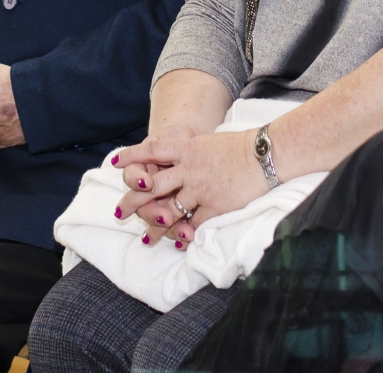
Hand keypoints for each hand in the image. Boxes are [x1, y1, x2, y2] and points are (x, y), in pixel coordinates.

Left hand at [114, 129, 270, 248]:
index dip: (133, 156)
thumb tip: (181, 158)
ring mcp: (200, 188)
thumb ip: (192, 152)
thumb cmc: (243, 145)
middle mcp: (188, 168)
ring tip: (146, 239)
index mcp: (187, 147)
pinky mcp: (214, 205)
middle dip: (133, 201)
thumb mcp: (210, 142)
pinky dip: (186, 233)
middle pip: (152, 185)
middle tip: (119, 213)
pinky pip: (194, 224)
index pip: (153, 150)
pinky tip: (180, 241)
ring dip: (156, 226)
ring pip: (169, 210)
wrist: (266, 155)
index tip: (116, 162)